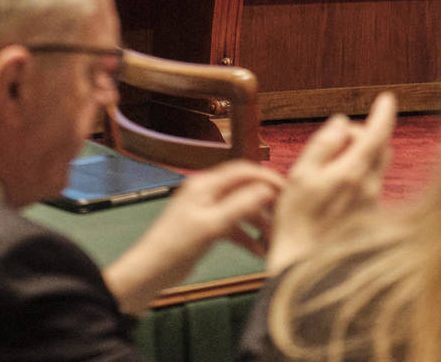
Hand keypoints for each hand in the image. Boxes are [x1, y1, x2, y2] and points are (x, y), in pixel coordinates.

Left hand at [103, 159, 282, 314]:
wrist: (151, 270)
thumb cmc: (178, 245)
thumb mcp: (212, 226)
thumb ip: (240, 206)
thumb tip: (267, 189)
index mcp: (206, 184)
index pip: (243, 171)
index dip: (267, 178)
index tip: (288, 192)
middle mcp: (207, 191)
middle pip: (244, 190)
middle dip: (265, 204)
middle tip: (285, 218)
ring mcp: (207, 209)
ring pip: (240, 210)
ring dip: (257, 223)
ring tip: (273, 241)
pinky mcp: (206, 227)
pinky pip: (232, 226)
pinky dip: (246, 237)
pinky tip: (258, 252)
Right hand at [266, 91, 395, 273]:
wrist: (304, 266)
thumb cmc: (296, 220)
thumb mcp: (300, 175)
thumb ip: (323, 144)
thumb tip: (343, 122)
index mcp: (352, 172)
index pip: (377, 134)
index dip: (384, 113)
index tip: (387, 97)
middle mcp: (370, 187)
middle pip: (380, 148)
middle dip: (365, 134)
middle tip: (338, 139)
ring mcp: (373, 204)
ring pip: (377, 166)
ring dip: (361, 156)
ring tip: (331, 168)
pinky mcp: (372, 217)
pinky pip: (371, 185)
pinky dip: (359, 176)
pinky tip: (335, 191)